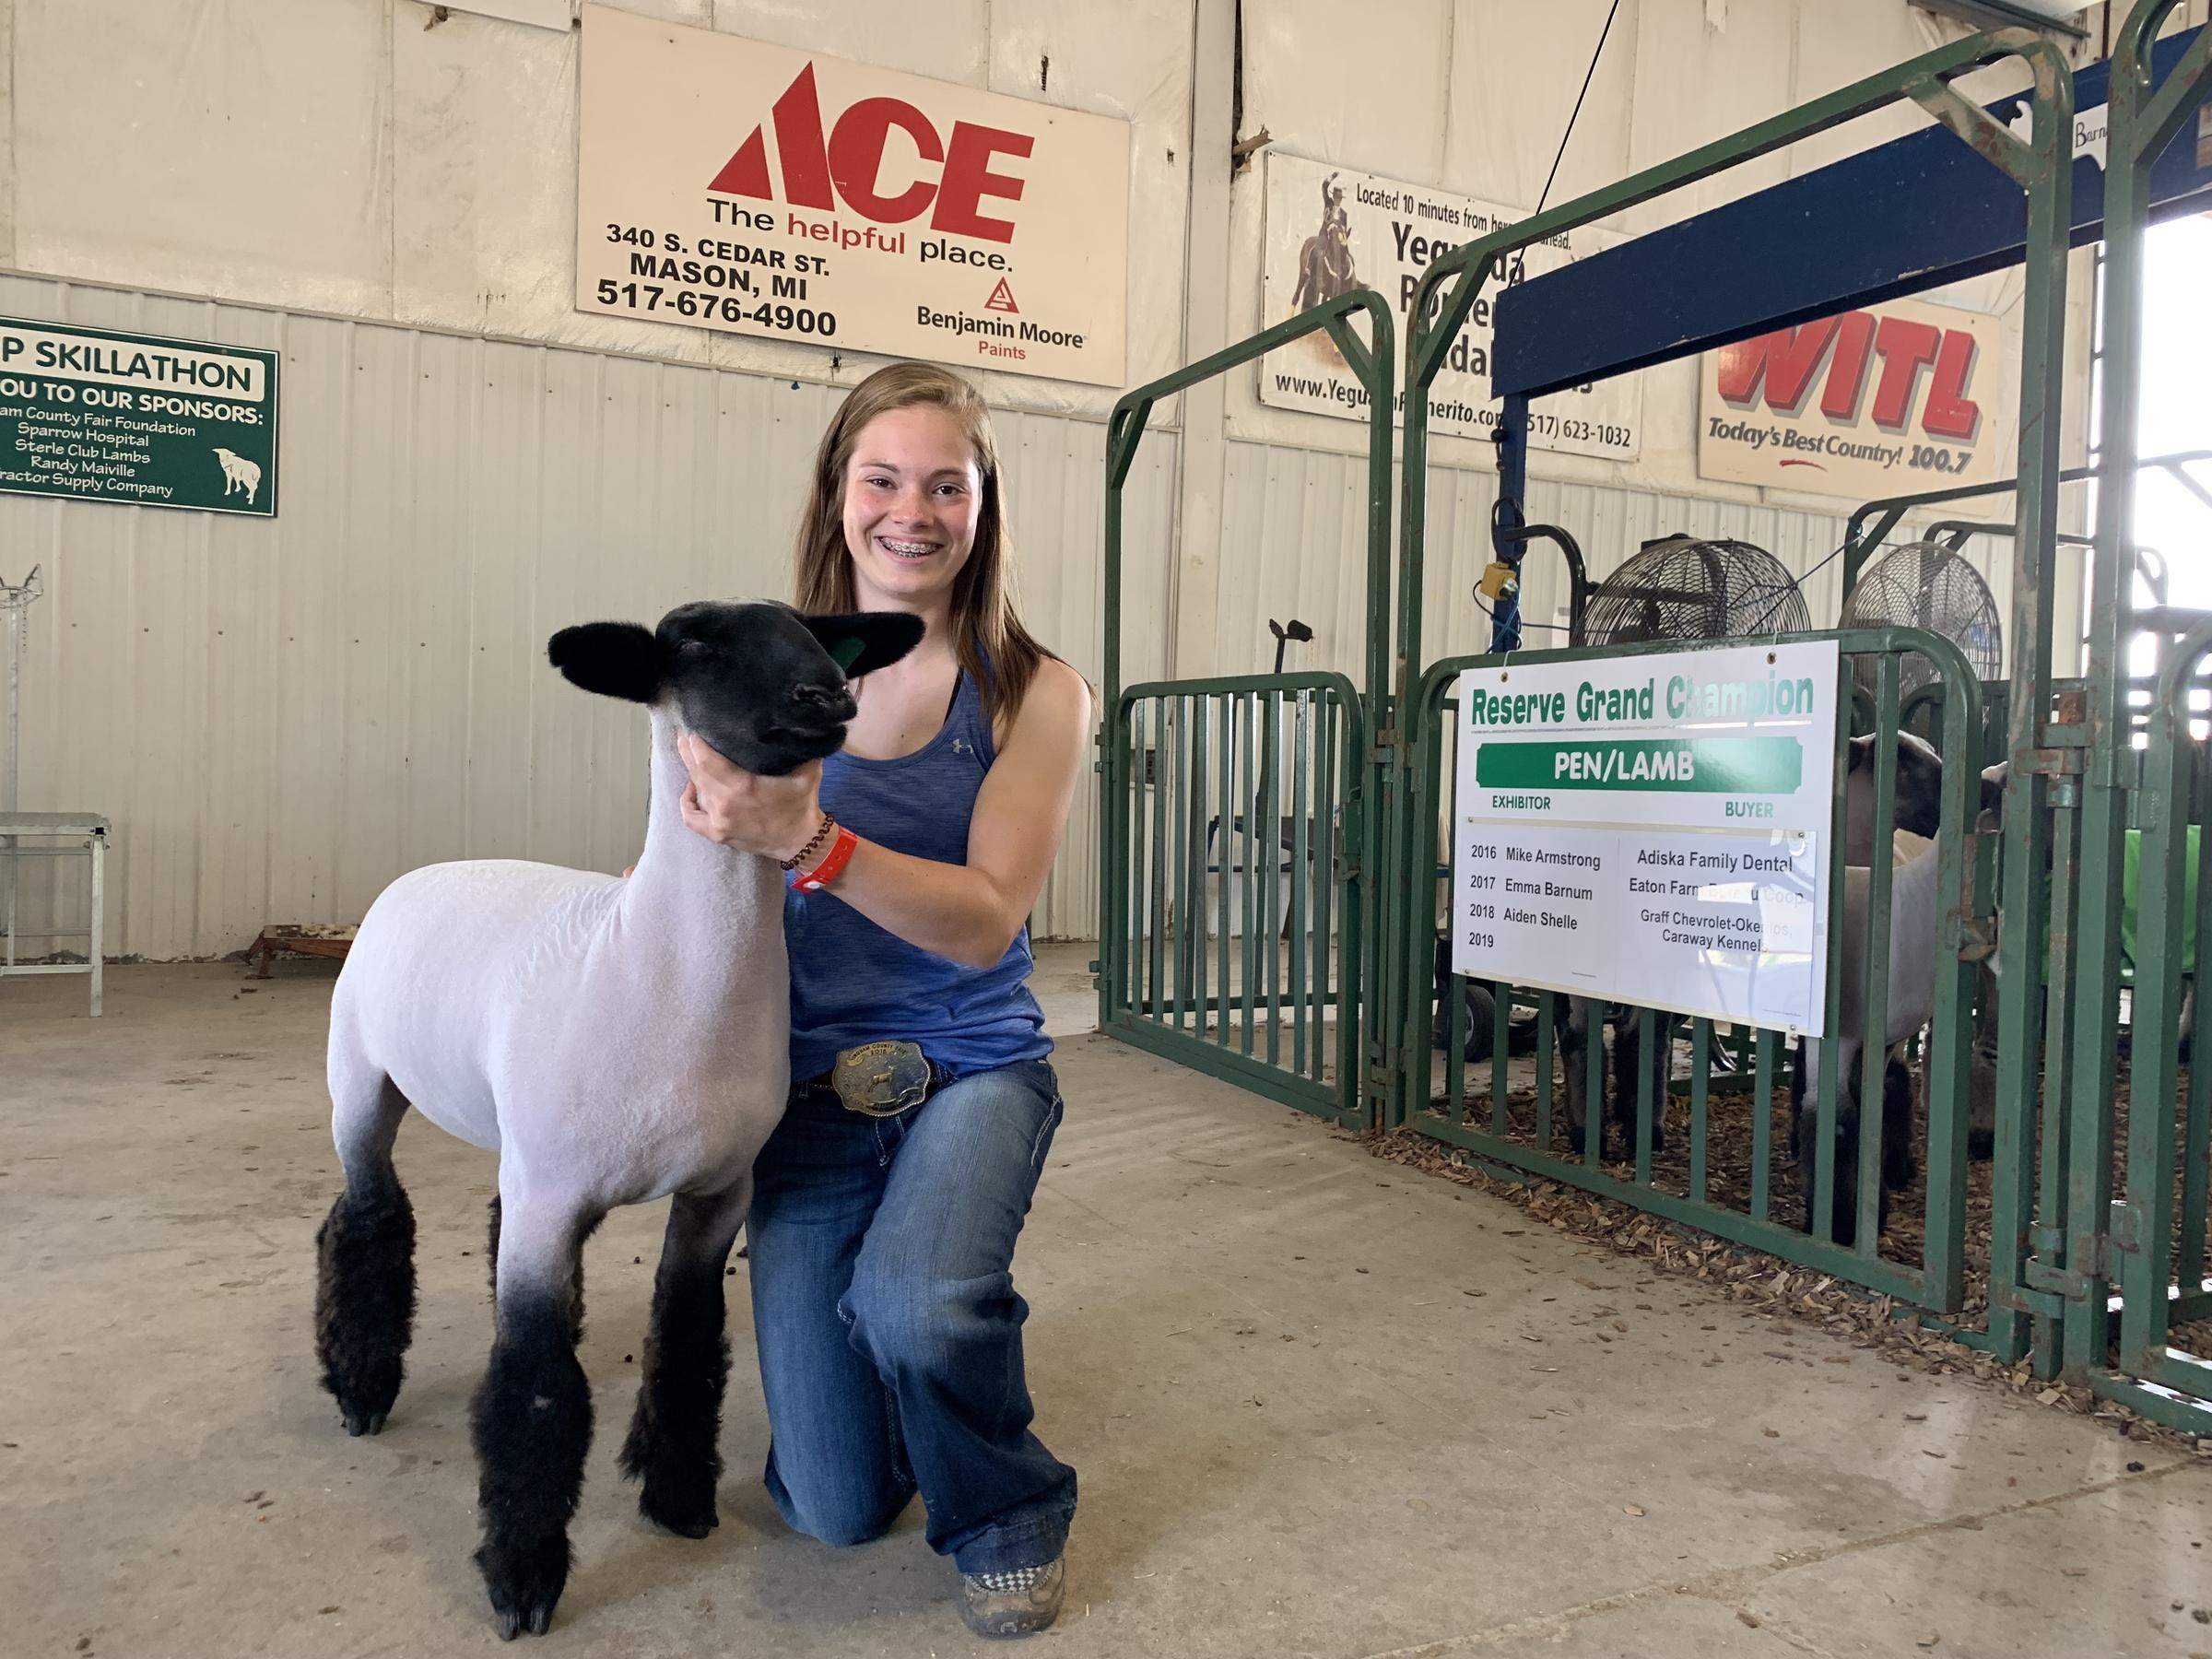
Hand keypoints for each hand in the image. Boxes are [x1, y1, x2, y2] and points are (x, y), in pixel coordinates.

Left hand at [676, 732, 823, 860]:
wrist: (801, 842)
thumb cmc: (803, 805)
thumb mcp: (807, 772)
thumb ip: (798, 748)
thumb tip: (790, 723)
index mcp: (743, 786)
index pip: (707, 760)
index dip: (696, 744)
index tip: (693, 729)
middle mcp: (725, 803)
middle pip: (696, 772)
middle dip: (687, 750)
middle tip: (683, 734)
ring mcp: (719, 821)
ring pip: (696, 790)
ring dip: (691, 771)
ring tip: (689, 755)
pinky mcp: (717, 834)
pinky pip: (691, 818)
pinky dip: (686, 802)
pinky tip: (690, 789)